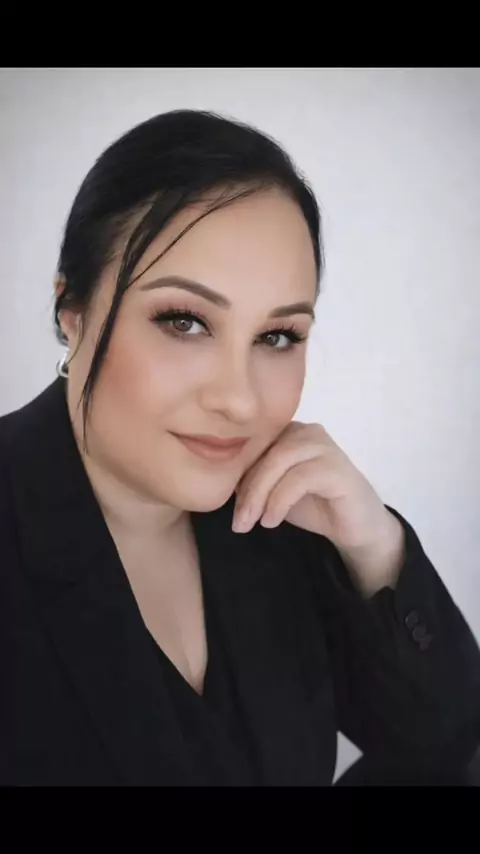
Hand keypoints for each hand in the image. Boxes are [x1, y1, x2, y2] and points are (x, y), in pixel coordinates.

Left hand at [232, 421, 405, 594]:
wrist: (353, 527)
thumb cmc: (312, 505)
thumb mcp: (273, 491)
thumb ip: (252, 479)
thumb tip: (219, 481)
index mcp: (286, 431)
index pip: (251, 445)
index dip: (235, 475)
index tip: (229, 508)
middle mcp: (305, 431)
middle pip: (262, 451)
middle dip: (247, 489)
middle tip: (238, 522)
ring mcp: (323, 446)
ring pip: (279, 461)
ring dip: (260, 495)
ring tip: (253, 522)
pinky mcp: (337, 467)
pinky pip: (300, 478)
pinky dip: (280, 501)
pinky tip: (272, 520)